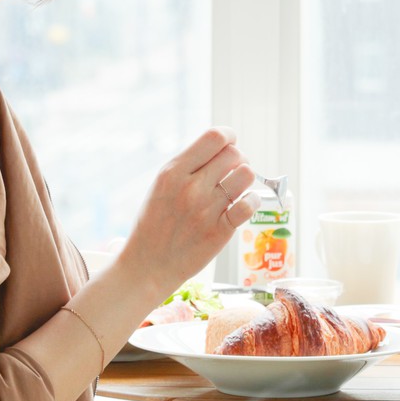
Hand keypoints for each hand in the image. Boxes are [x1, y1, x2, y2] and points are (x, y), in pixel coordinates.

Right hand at [118, 128, 255, 295]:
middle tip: (234, 171)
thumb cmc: (155, 223)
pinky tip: (243, 205)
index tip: (230, 143)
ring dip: (246, 179)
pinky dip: (252, 201)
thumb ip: (188, 166)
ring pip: (246, 175)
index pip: (215, 137)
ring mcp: (205, 210)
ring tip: (237, 188)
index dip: (229, 136)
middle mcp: (190, 188)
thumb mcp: (161, 186)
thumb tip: (222, 148)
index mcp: (173, 172)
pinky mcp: (219, 231)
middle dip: (239, 159)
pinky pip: (249, 204)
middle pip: (234, 154)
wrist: (148, 264)